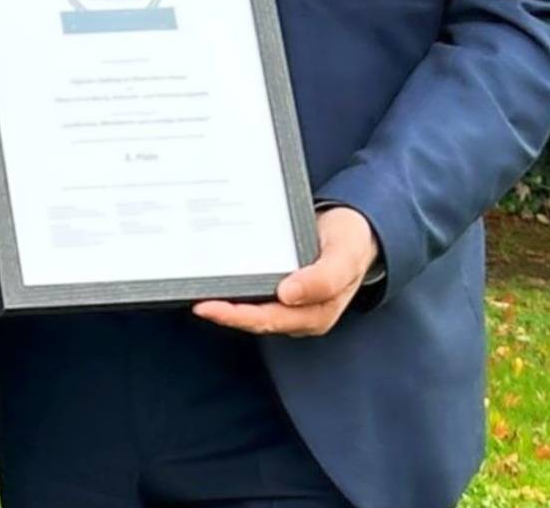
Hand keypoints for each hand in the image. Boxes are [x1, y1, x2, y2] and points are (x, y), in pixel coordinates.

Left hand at [193, 206, 379, 337]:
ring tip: (195, 291)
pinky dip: (234, 289)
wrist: (355, 230)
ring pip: (251, 309)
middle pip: (255, 318)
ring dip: (225, 303)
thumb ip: (324, 278)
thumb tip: (288, 295)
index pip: (269, 319)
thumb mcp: (344, 256)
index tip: (208, 307)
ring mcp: (289, 302)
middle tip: (193, 299)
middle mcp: (299, 313)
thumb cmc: (351, 242)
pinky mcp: (280, 288)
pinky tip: (214, 278)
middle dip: (223, 313)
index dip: (237, 316)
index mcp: (316, 312)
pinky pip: (254, 293)